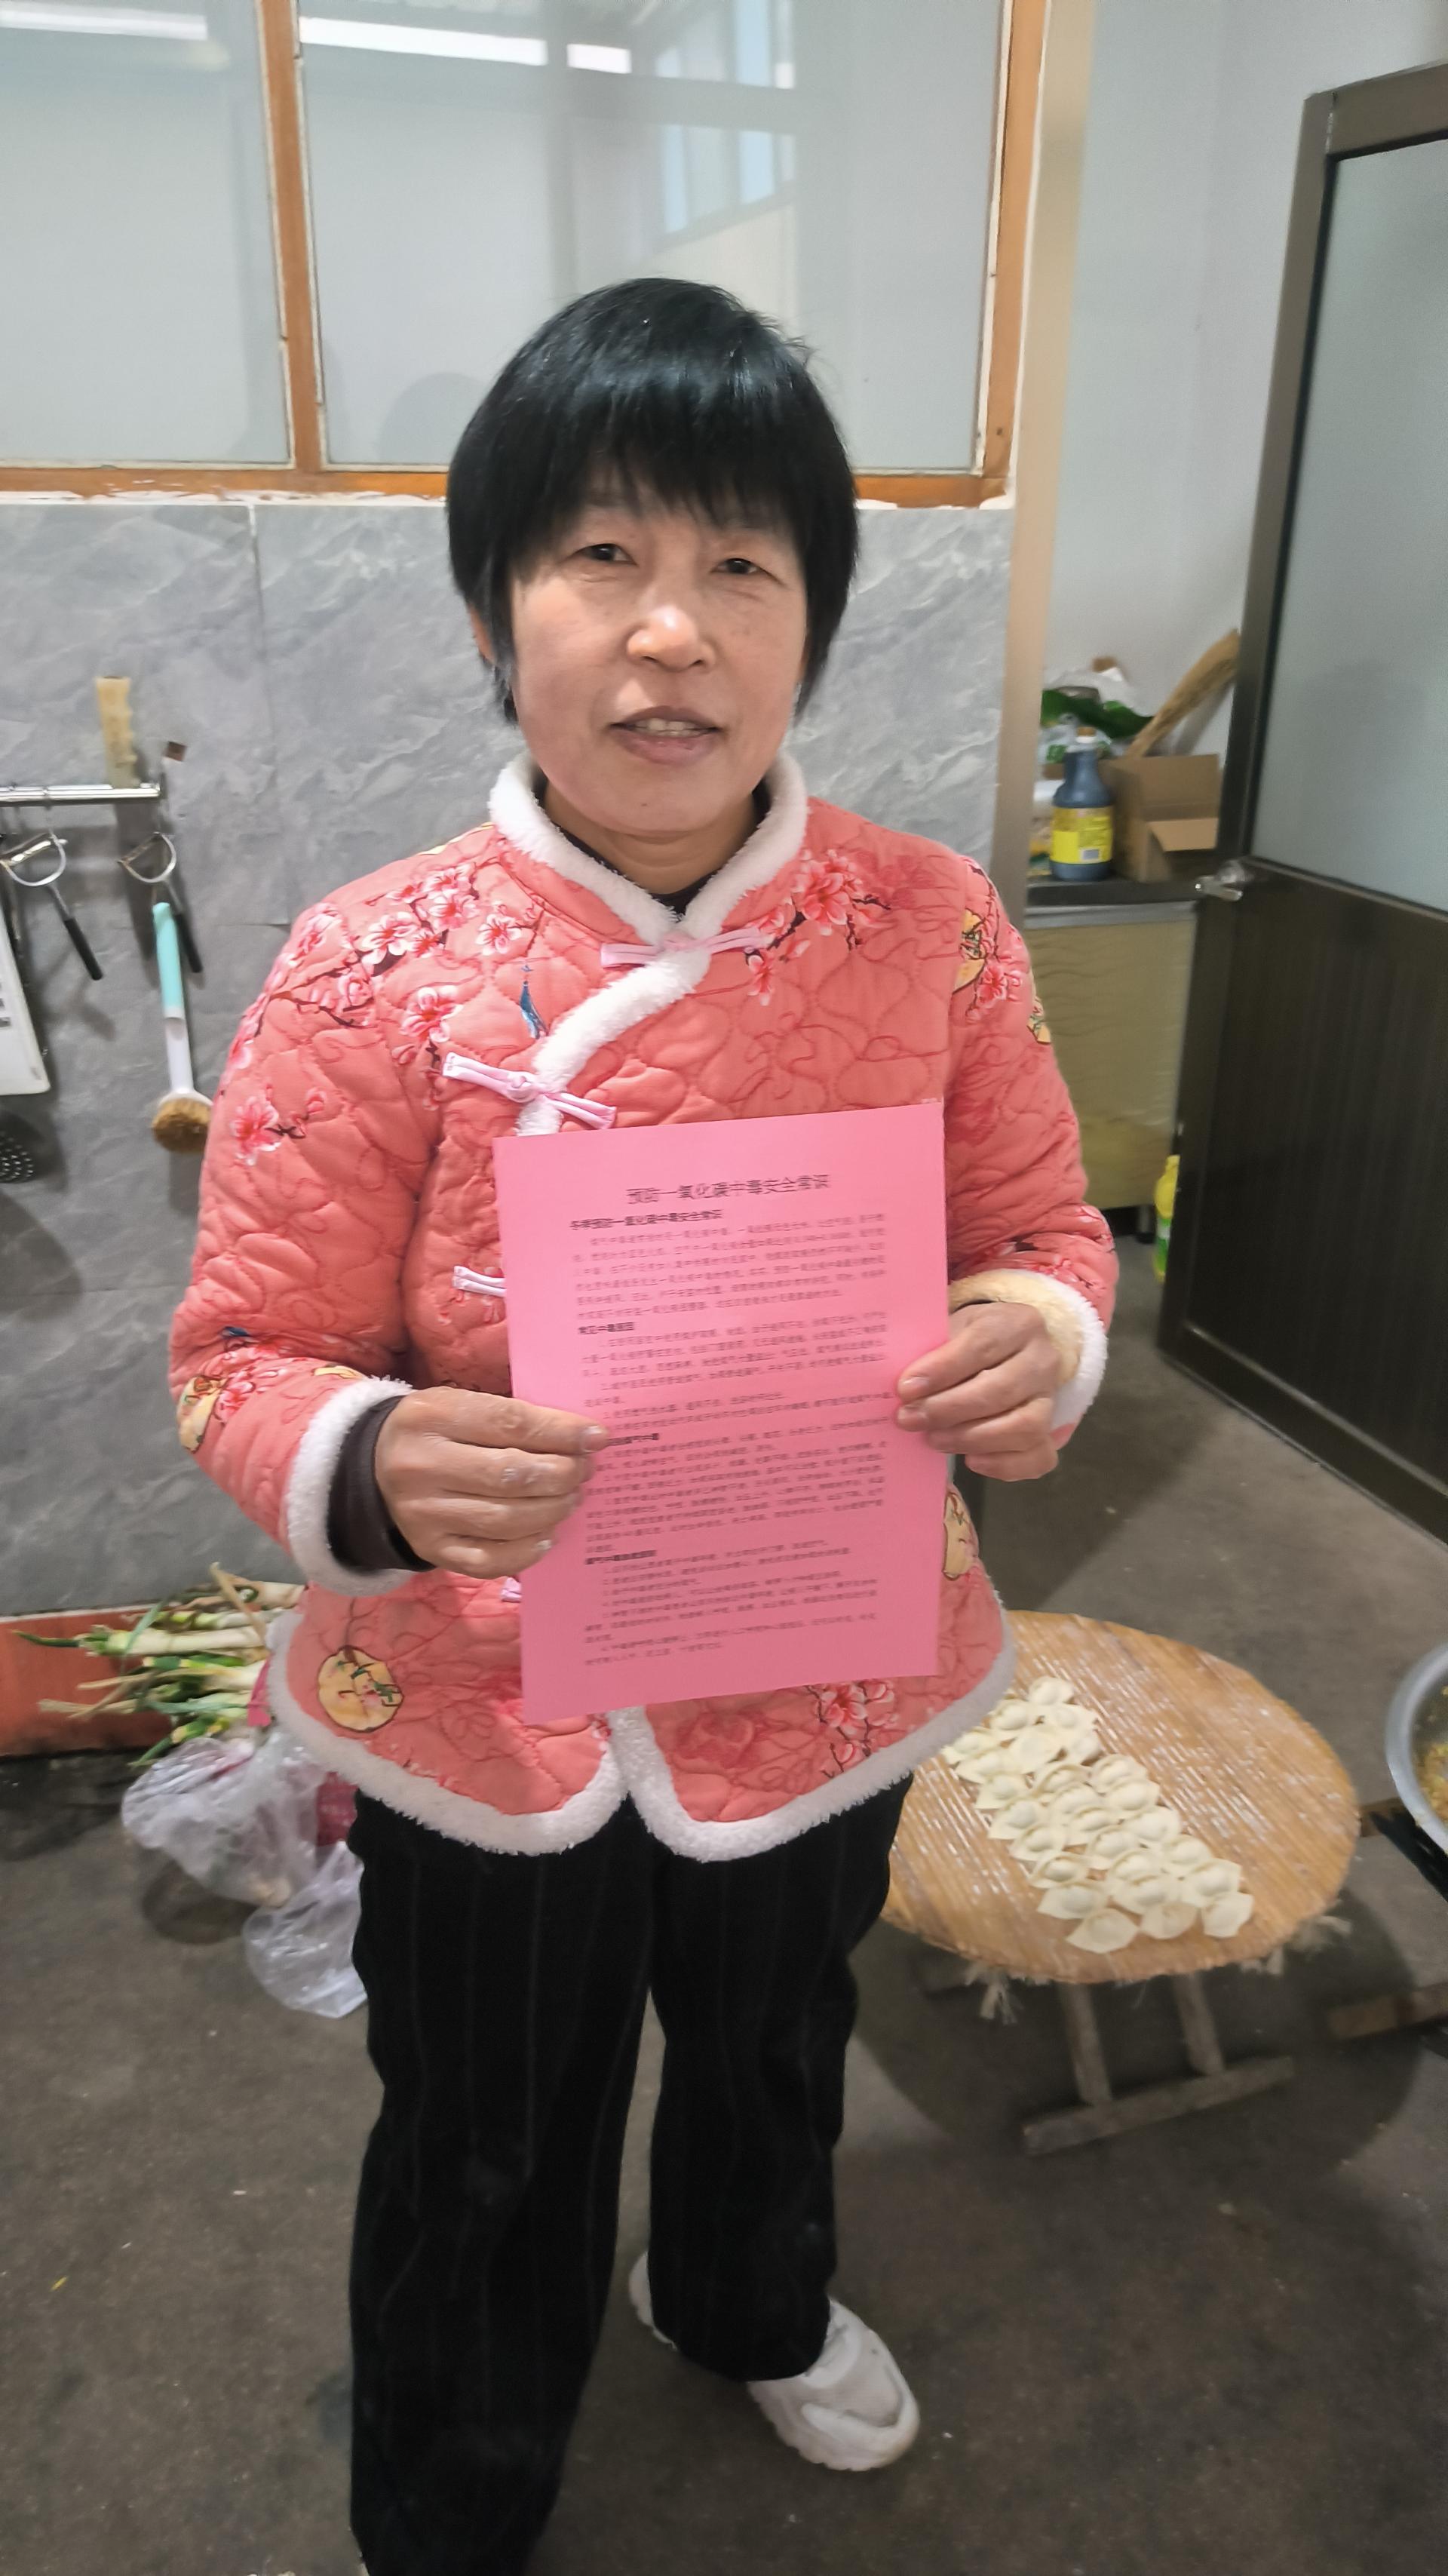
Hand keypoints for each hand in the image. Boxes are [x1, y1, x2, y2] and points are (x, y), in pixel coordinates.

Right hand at [375, 1387, 608, 1578]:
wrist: (372, 1471)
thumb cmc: (434, 1432)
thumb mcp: (458, 1406)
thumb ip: (512, 1417)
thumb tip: (581, 1438)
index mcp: (431, 1416)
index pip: (509, 1423)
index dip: (560, 1432)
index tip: (597, 1438)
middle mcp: (421, 1466)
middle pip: (510, 1475)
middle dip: (561, 1474)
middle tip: (585, 1471)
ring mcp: (423, 1514)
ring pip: (505, 1519)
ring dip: (552, 1510)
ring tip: (572, 1498)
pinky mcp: (430, 1549)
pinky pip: (489, 1560)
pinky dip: (527, 1550)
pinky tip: (548, 1534)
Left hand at [895, 1304, 1062, 1480]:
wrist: (999, 1354)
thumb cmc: (964, 1341)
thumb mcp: (949, 1330)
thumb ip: (928, 1351)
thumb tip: (902, 1388)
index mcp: (1017, 1324)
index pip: (982, 1345)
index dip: (943, 1369)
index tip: (906, 1389)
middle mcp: (1042, 1360)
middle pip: (1000, 1390)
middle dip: (948, 1410)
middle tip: (909, 1419)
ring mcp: (1050, 1399)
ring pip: (1024, 1427)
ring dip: (972, 1438)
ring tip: (933, 1439)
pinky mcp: (1050, 1432)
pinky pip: (1038, 1457)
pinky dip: (1005, 1465)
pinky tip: (971, 1461)